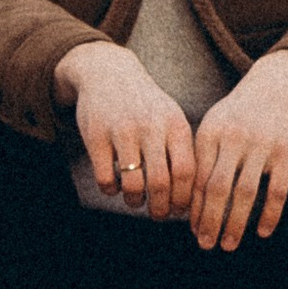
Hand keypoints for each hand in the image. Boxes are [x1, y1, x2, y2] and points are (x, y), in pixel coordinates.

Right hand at [54, 39, 195, 221]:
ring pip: (132, 185)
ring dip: (135, 202)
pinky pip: (106, 178)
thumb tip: (191, 199)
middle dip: (160, 209)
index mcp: (175, 125)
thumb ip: (181, 152)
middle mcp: (150, 127)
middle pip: (160, 183)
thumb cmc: (146, 106)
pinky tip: (114, 187)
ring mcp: (122, 131)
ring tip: (136, 201)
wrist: (108, 72)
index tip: (180, 210)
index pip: (186, 172)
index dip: (184, 199)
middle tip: (158, 215)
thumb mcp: (170, 119)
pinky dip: (111, 190)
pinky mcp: (96, 136)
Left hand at [188, 48, 287, 250]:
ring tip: (229, 244)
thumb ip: (203, 158)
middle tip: (207, 245)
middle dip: (210, 221)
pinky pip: (277, 190)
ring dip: (236, 223)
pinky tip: (263, 232)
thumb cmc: (241, 113)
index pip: (198, 178)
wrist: (280, 83)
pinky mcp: (287, 151)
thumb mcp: (216, 125)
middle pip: (217, 189)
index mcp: (211, 133)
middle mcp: (234, 138)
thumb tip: (189, 205)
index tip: (194, 231)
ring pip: (246, 193)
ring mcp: (262, 145)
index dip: (195, 209)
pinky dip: (270, 214)